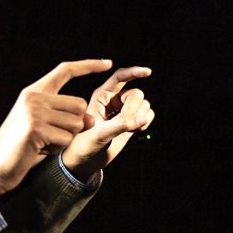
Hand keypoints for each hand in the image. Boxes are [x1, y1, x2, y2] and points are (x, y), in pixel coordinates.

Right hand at [0, 60, 111, 198]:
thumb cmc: (21, 148)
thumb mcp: (43, 126)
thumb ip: (65, 117)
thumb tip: (90, 119)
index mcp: (33, 92)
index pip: (65, 70)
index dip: (88, 65)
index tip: (107, 62)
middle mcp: (33, 97)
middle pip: (80, 104)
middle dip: (74, 125)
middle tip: (52, 136)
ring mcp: (34, 111)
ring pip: (76, 123)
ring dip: (65, 139)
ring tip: (43, 143)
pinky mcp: (36, 129)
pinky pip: (66, 139)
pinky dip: (57, 149)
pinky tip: (39, 150)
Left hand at [63, 66, 154, 180]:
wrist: (85, 160)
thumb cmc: (84, 145)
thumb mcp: (99, 134)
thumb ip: (121, 125)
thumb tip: (143, 117)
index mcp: (101, 95)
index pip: (120, 77)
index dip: (134, 72)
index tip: (148, 72)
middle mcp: (114, 100)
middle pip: (136, 93)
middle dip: (134, 109)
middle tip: (125, 124)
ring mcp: (124, 110)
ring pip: (144, 103)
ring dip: (140, 117)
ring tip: (128, 129)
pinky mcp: (132, 121)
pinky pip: (148, 114)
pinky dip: (146, 122)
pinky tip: (135, 131)